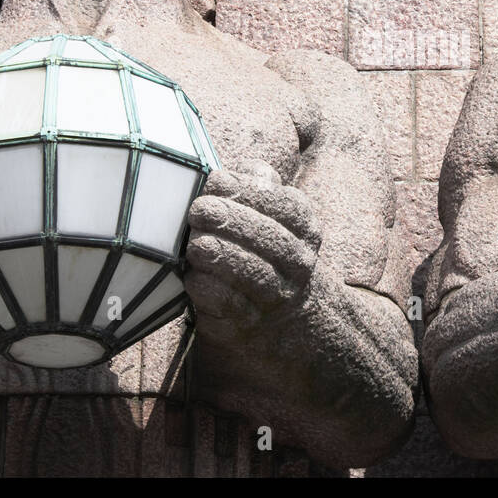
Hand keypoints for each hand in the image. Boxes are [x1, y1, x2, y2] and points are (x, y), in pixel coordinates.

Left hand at [185, 161, 321, 342]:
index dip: (251, 191)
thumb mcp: (268, 211)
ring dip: (222, 255)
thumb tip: (228, 176)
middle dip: (232, 220)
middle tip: (199, 210)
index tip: (217, 182)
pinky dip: (209, 287)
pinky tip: (192, 274)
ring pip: (254, 273)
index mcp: (305, 228)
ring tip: (196, 243)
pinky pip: (230, 303)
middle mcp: (298, 262)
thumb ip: (255, 185)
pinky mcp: (248, 321)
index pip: (286, 205)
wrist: (276, 309)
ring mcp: (277, 294)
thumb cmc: (262, 244)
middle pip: (271, 238)